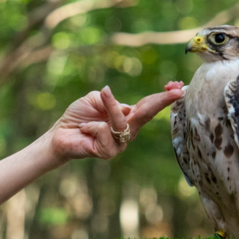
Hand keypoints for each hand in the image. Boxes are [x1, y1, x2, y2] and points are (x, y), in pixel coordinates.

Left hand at [49, 82, 183, 161]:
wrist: (59, 135)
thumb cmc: (77, 117)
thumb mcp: (94, 99)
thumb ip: (109, 100)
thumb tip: (124, 108)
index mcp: (127, 116)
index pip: (148, 106)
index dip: (163, 97)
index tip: (178, 87)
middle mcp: (127, 130)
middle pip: (147, 115)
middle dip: (161, 101)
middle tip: (175, 89)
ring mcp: (119, 143)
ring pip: (123, 123)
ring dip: (111, 108)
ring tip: (101, 97)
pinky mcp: (108, 152)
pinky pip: (106, 133)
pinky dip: (94, 126)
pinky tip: (84, 127)